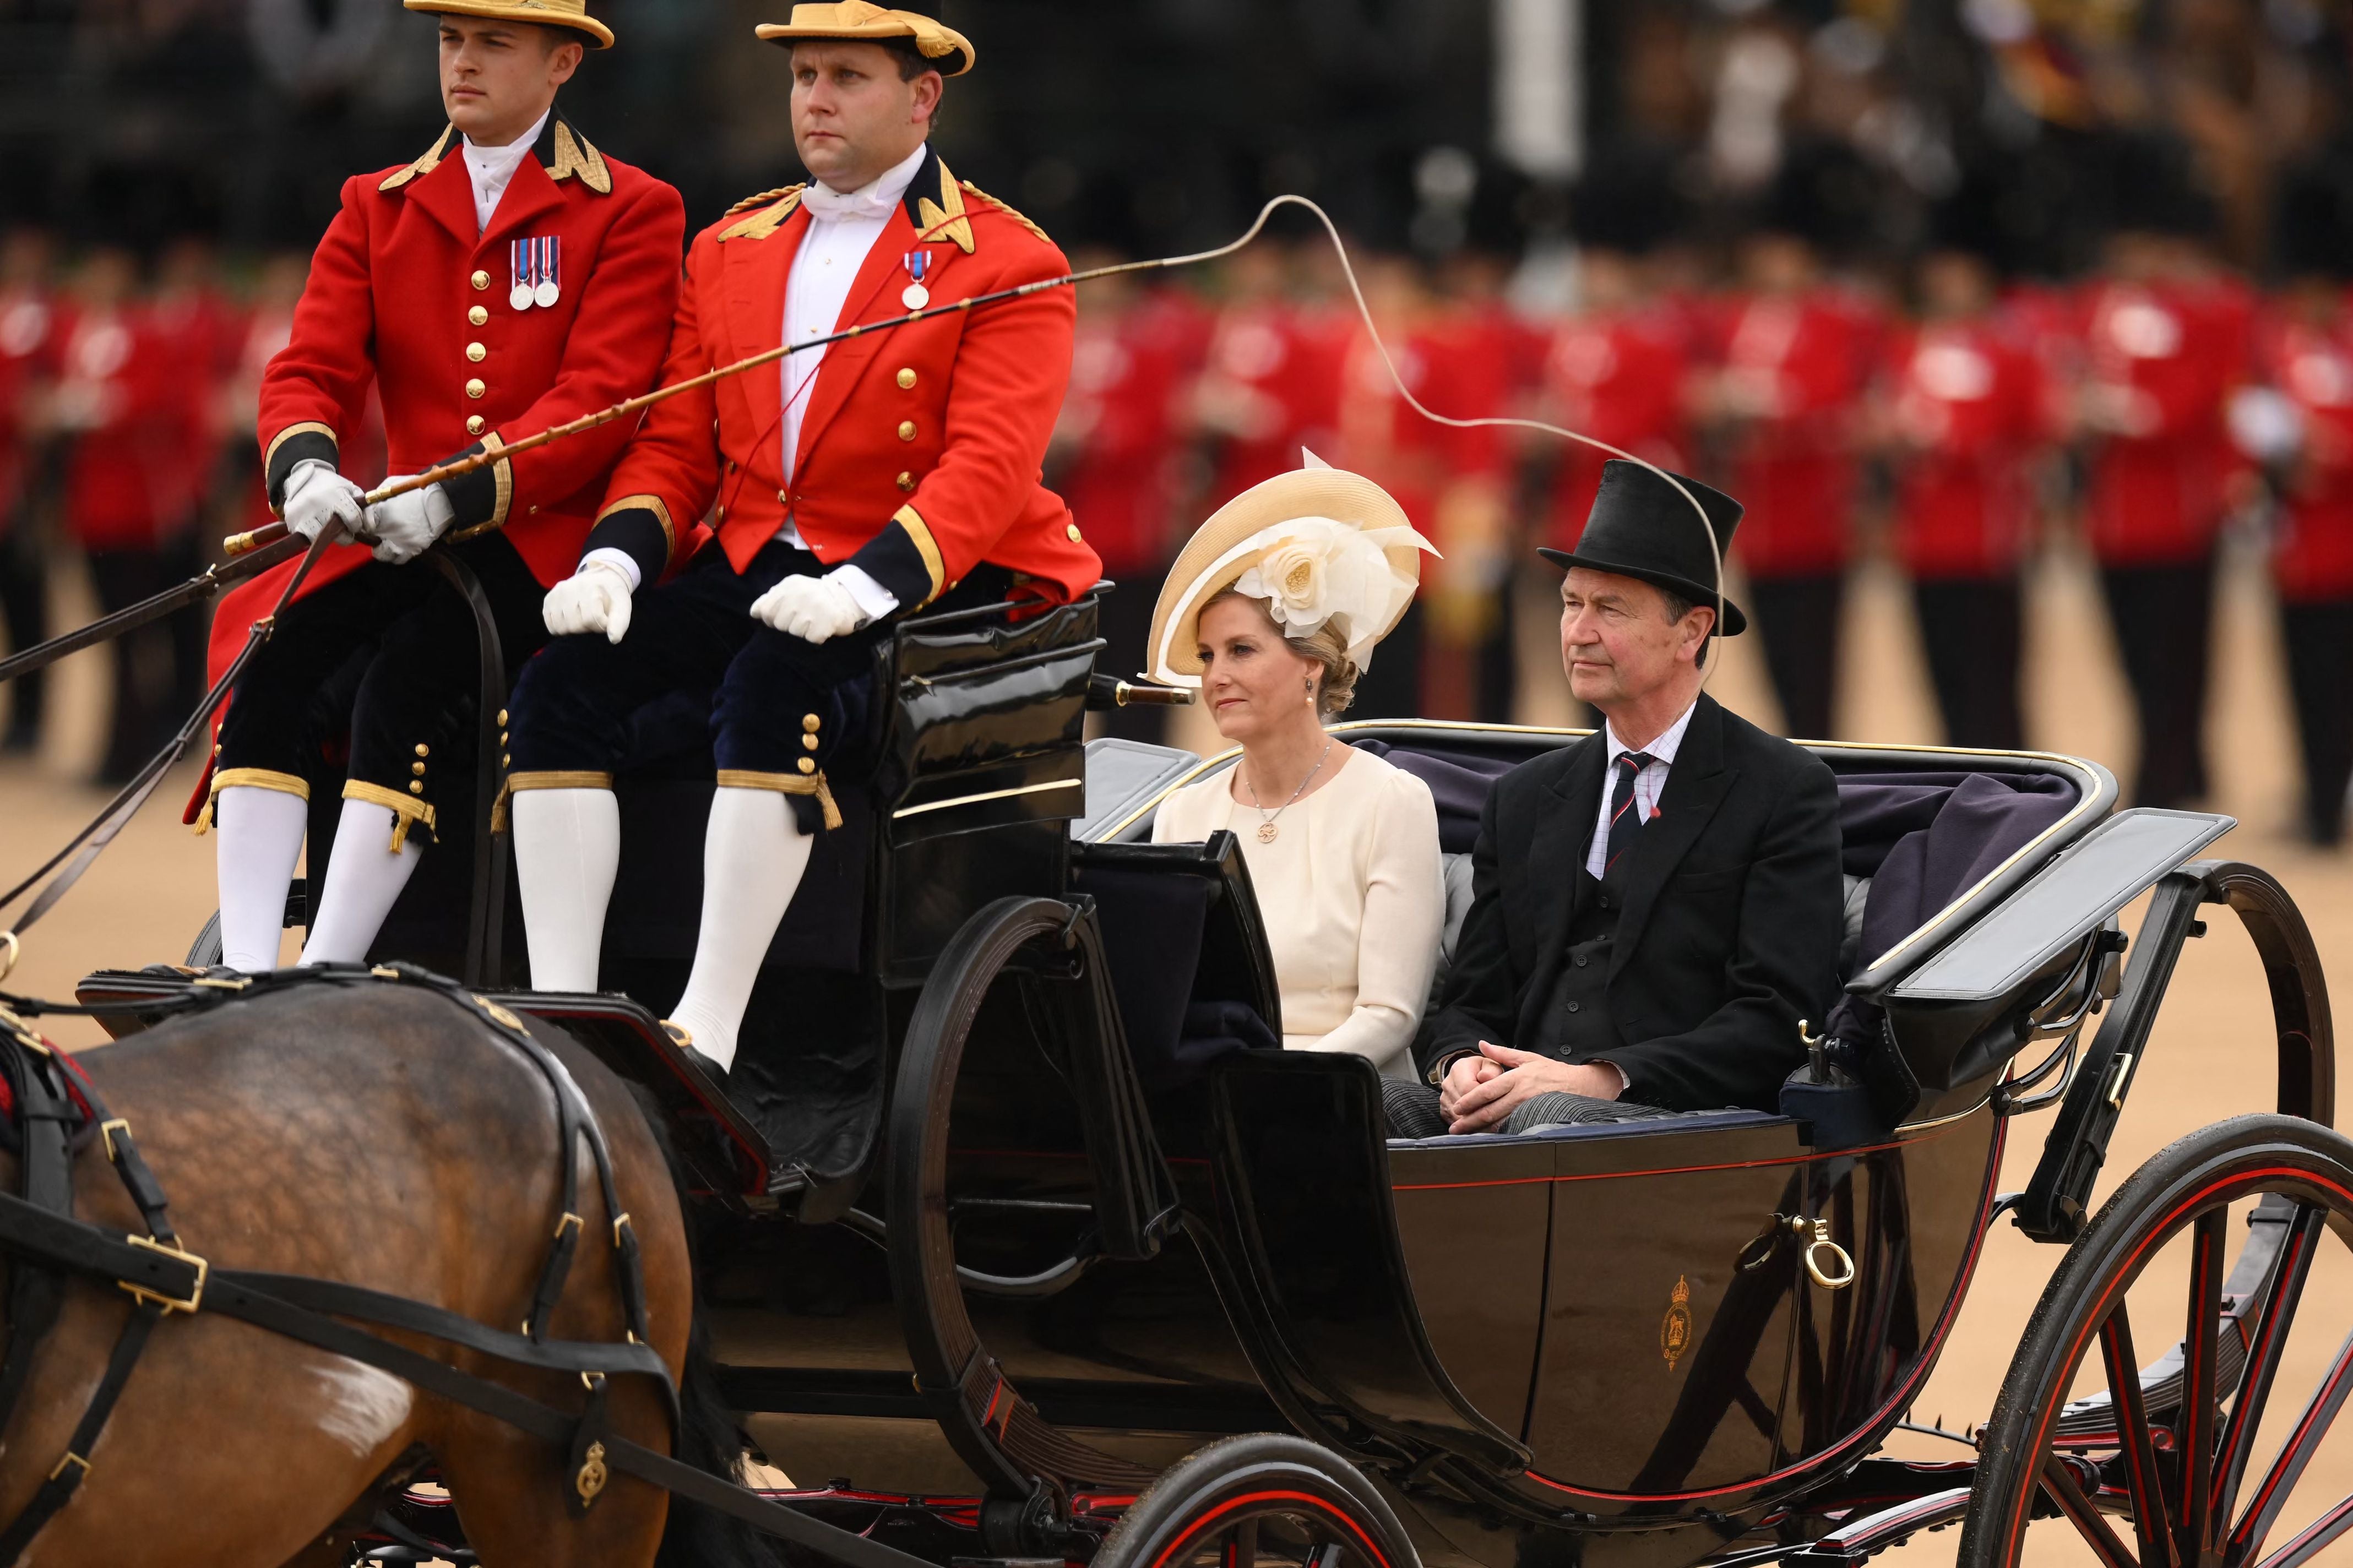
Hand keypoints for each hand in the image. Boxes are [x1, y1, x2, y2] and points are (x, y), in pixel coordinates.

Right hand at [281, 460, 365, 543]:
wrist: (303, 477)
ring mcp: (302, 514)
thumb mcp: (350, 490)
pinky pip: (307, 538)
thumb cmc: (331, 485)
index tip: (355, 523)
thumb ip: (364, 507)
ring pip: (322, 539)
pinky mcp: (292, 521)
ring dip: (330, 537)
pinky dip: (315, 536)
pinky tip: (318, 527)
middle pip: (338, 534)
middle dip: (346, 535)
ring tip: (330, 527)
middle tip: (346, 529)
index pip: (353, 519)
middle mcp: (317, 504)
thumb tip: (371, 525)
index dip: (357, 524)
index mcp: (334, 495)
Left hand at [363, 476, 455, 563]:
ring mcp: (403, 543)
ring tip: (386, 539)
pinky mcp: (415, 549)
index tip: (368, 519)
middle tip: (376, 528)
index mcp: (382, 515)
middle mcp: (390, 532)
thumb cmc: (417, 490)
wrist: (444, 500)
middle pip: (371, 540)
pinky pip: (399, 558)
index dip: (365, 522)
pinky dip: (396, 553)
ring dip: (382, 548)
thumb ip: (375, 496)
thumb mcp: (392, 485)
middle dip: (371, 534)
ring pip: (383, 554)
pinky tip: (398, 543)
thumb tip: (365, 503)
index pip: (364, 525)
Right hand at [542, 561, 633, 643]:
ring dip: (574, 629)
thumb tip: (614, 640)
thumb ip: (620, 622)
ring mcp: (558, 593)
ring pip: (562, 628)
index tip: (606, 617)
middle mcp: (571, 587)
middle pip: (575, 626)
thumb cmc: (612, 597)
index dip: (601, 625)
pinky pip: (551, 626)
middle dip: (588, 627)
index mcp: (591, 586)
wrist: (602, 578)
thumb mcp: (622, 606)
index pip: (591, 619)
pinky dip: (561, 629)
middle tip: (594, 617)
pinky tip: (571, 620)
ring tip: (583, 617)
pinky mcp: (549, 599)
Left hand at [749, 574, 864, 643]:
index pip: (765, 611)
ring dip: (803, 634)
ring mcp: (814, 607)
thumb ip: (772, 598)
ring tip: (813, 625)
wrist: (851, 599)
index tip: (784, 619)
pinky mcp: (826, 622)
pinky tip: (822, 630)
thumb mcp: (794, 590)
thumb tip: (755, 612)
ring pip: (794, 633)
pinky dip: (816, 639)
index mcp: (789, 585)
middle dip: (788, 627)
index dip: (771, 620)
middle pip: (778, 624)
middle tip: (803, 621)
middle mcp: (800, 593)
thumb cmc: (818, 597)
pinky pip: (810, 640)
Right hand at [1437, 1052, 1503, 1123]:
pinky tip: (1480, 1124)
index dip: (1484, 1097)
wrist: (1469, 1077)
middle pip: (1463, 1105)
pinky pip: (1455, 1123)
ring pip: (1459, 1117)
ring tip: (1490, 1120)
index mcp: (1458, 1068)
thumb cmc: (1484, 1072)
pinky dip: (1468, 1126)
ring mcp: (1444, 1099)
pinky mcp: (1444, 1111)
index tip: (1496, 1099)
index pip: (1468, 1088)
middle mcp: (1447, 1084)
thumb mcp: (1491, 1066)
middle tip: (1496, 1114)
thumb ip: (1492, 1070)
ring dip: (1474, 1121)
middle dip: (1480, 1111)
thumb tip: (1487, 1077)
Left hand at [1445, 1041, 1622, 1134]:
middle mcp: (1521, 1094)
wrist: (1582, 1085)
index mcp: (1516, 1078)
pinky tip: (1489, 1139)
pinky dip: (1500, 1134)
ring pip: (1500, 1122)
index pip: (1486, 1091)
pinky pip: (1514, 1128)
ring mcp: (1529, 1109)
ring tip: (1466, 1135)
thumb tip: (1482, 1044)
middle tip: (1455, 1127)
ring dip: (1481, 1130)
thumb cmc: (1552, 1071)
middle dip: (1470, 1120)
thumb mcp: (1527, 1058)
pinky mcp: (1536, 1119)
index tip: (1457, 1108)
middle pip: (1490, 1110)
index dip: (1469, 1101)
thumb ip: (1502, 1053)